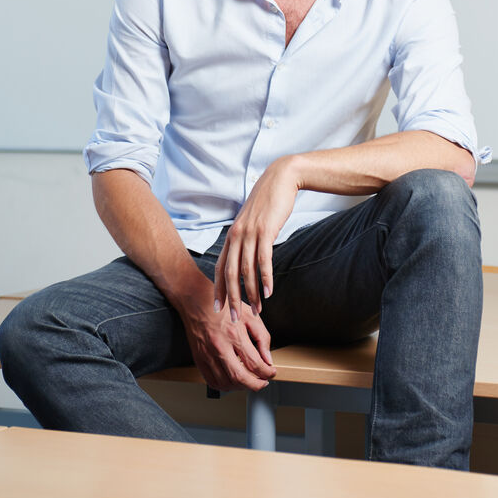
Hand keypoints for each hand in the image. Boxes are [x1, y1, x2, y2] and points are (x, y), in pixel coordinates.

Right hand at [179, 277, 275, 391]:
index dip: (267, 372)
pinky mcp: (199, 359)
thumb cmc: (224, 307)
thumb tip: (268, 359)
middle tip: (263, 382)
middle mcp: (220, 347)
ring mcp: (208, 355)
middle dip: (256, 385)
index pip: (254, 363)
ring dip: (241, 387)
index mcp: (234, 334)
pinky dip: (225, 386)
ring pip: (226, 383)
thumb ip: (262, 337)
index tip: (271, 372)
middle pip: (240, 378)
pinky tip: (233, 381)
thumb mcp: (250, 315)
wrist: (197, 302)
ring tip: (249, 381)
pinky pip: (212, 381)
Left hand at [214, 156, 299, 321]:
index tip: (218, 308)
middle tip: (232, 319)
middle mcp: (237, 235)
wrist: (280, 179)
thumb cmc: (268, 202)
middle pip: (230, 274)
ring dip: (252, 293)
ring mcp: (250, 233)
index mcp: (232, 235)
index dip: (218, 289)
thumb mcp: (252, 221)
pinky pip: (264, 260)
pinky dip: (266, 279)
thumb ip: (247, 238)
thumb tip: (246, 257)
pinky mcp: (266, 231)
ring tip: (256, 311)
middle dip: (231, 298)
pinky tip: (269, 293)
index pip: (220, 267)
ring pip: (247, 270)